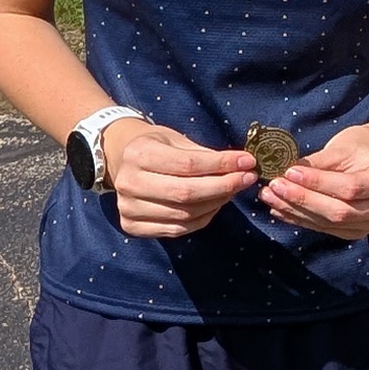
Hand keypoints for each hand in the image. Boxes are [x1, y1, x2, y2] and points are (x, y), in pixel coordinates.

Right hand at [101, 116, 257, 239]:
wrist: (120, 159)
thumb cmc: (155, 146)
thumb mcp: (176, 140)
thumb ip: (205, 154)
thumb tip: (242, 166)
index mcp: (139, 154)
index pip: (188, 164)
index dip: (222, 165)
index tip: (247, 162)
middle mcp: (129, 183)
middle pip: (186, 193)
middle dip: (223, 187)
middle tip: (246, 179)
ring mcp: (128, 208)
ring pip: (184, 215)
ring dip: (216, 205)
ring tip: (231, 191)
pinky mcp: (131, 226)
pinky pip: (176, 229)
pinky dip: (201, 219)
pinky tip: (213, 206)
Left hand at [262, 125, 368, 240]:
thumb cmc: (360, 147)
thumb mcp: (343, 147)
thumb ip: (319, 162)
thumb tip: (288, 172)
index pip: (351, 187)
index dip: (319, 182)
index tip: (290, 171)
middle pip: (340, 210)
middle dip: (303, 199)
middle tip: (274, 186)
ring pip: (330, 222)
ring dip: (296, 211)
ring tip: (270, 197)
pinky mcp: (356, 232)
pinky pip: (325, 228)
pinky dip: (300, 219)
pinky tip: (279, 209)